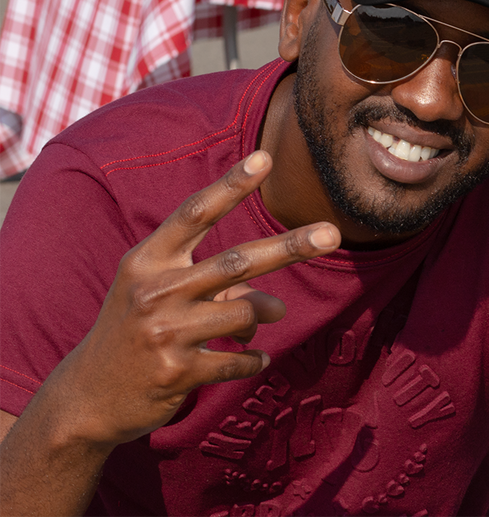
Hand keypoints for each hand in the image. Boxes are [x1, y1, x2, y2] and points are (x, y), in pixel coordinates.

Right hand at [49, 152, 339, 449]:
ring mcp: (164, 334)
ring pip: (245, 314)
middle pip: (237, 261)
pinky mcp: (177, 373)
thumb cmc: (137, 331)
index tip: (264, 159)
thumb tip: (278, 308)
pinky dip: (254, 360)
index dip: (230, 185)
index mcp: (147, 261)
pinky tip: (252, 359)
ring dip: (264, 316)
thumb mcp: (163, 295)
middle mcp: (154, 292)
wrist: (87, 399)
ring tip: (259, 322)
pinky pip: (240, 360)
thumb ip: (221, 286)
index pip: (194, 214)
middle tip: (332, 234)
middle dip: (289, 247)